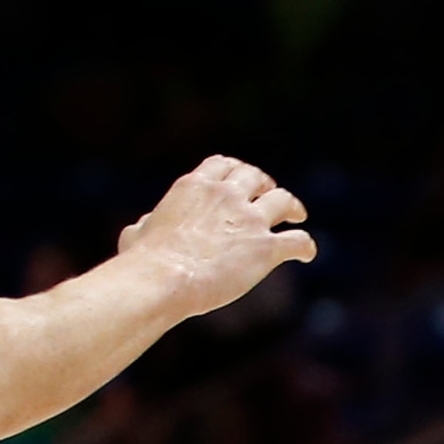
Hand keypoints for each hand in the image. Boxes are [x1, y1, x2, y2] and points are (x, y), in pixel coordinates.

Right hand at [117, 154, 315, 315]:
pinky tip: (306, 254)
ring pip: (283, 200)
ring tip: (297, 216)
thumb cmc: (143, 262)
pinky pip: (297, 241)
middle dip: (265, 184)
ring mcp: (248, 219)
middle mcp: (225, 195)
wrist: (163, 279)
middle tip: (270, 196)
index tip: (241, 180)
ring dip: (292, 206)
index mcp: (195, 186)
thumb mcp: (137, 232)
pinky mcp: (265, 248)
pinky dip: (305, 246)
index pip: (223, 164)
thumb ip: (148, 223)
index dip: (236, 171)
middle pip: (256, 176)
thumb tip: (143, 227)